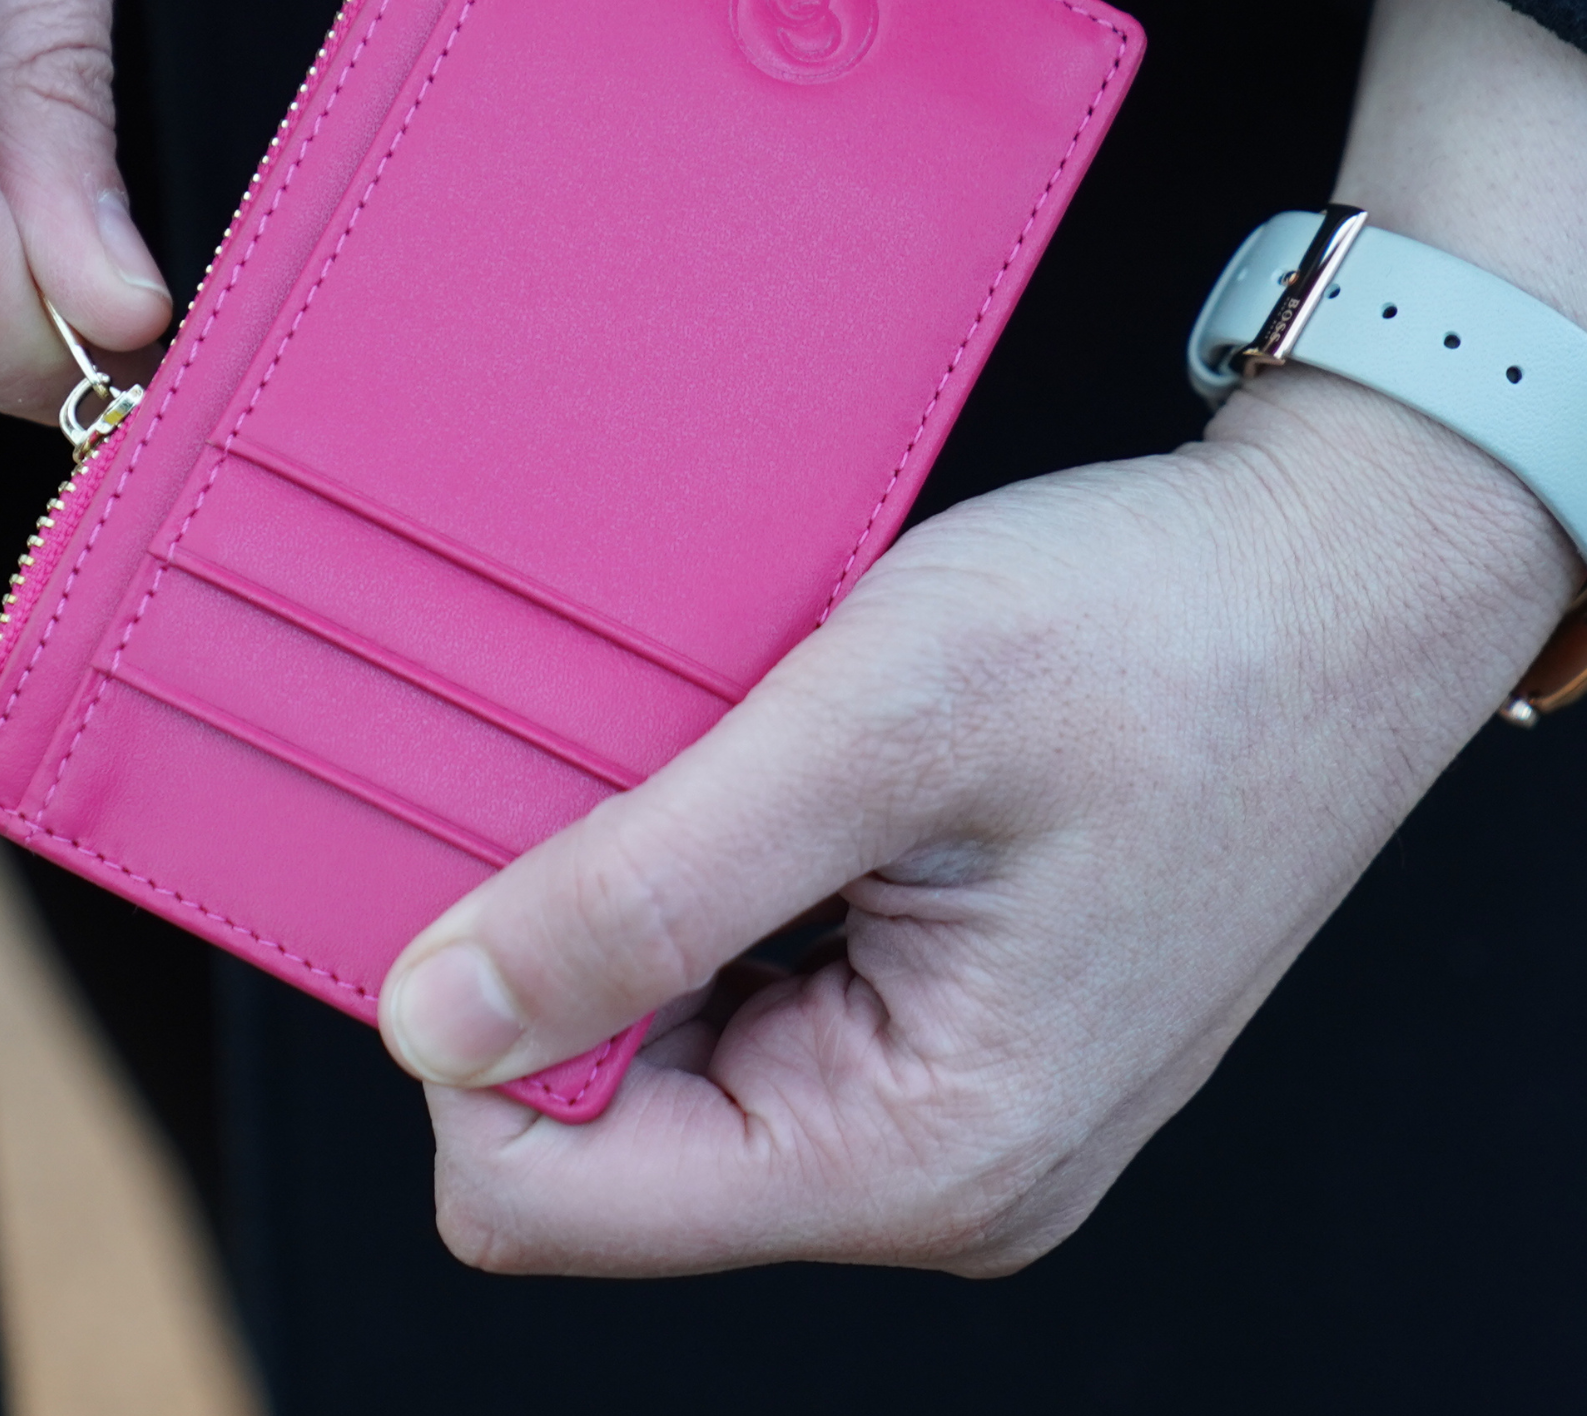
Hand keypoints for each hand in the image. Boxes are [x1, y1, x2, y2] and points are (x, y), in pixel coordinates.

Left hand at [379, 366, 1572, 1275]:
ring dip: (647, 909)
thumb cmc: (1156, 634)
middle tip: (639, 774)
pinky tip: (773, 782)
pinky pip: (747, 1002)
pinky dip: (715, 890)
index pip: (543, 1197)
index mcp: (915, 1150)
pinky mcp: (946, 1022)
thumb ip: (644, 891)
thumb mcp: (875, 728)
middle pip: (597, 1135)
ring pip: (666, 1059)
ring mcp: (939, 1098)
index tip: (500, 859)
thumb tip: (438, 1020)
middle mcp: (927, 1167)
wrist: (1338, 579)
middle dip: (568, 957)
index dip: (474, 1037)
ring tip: (736, 762)